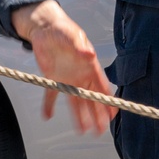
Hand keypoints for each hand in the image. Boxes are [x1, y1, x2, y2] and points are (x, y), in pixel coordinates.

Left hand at [11, 0, 115, 133]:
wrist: (45, 26)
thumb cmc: (63, 29)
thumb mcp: (73, 35)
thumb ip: (80, 46)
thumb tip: (90, 55)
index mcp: (89, 66)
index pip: (102, 87)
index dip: (108, 101)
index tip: (113, 114)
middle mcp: (80, 76)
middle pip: (90, 99)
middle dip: (96, 115)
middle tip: (101, 131)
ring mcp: (66, 78)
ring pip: (74, 101)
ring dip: (79, 116)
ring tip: (83, 131)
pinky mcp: (52, 78)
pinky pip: (51, 95)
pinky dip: (48, 105)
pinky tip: (47, 116)